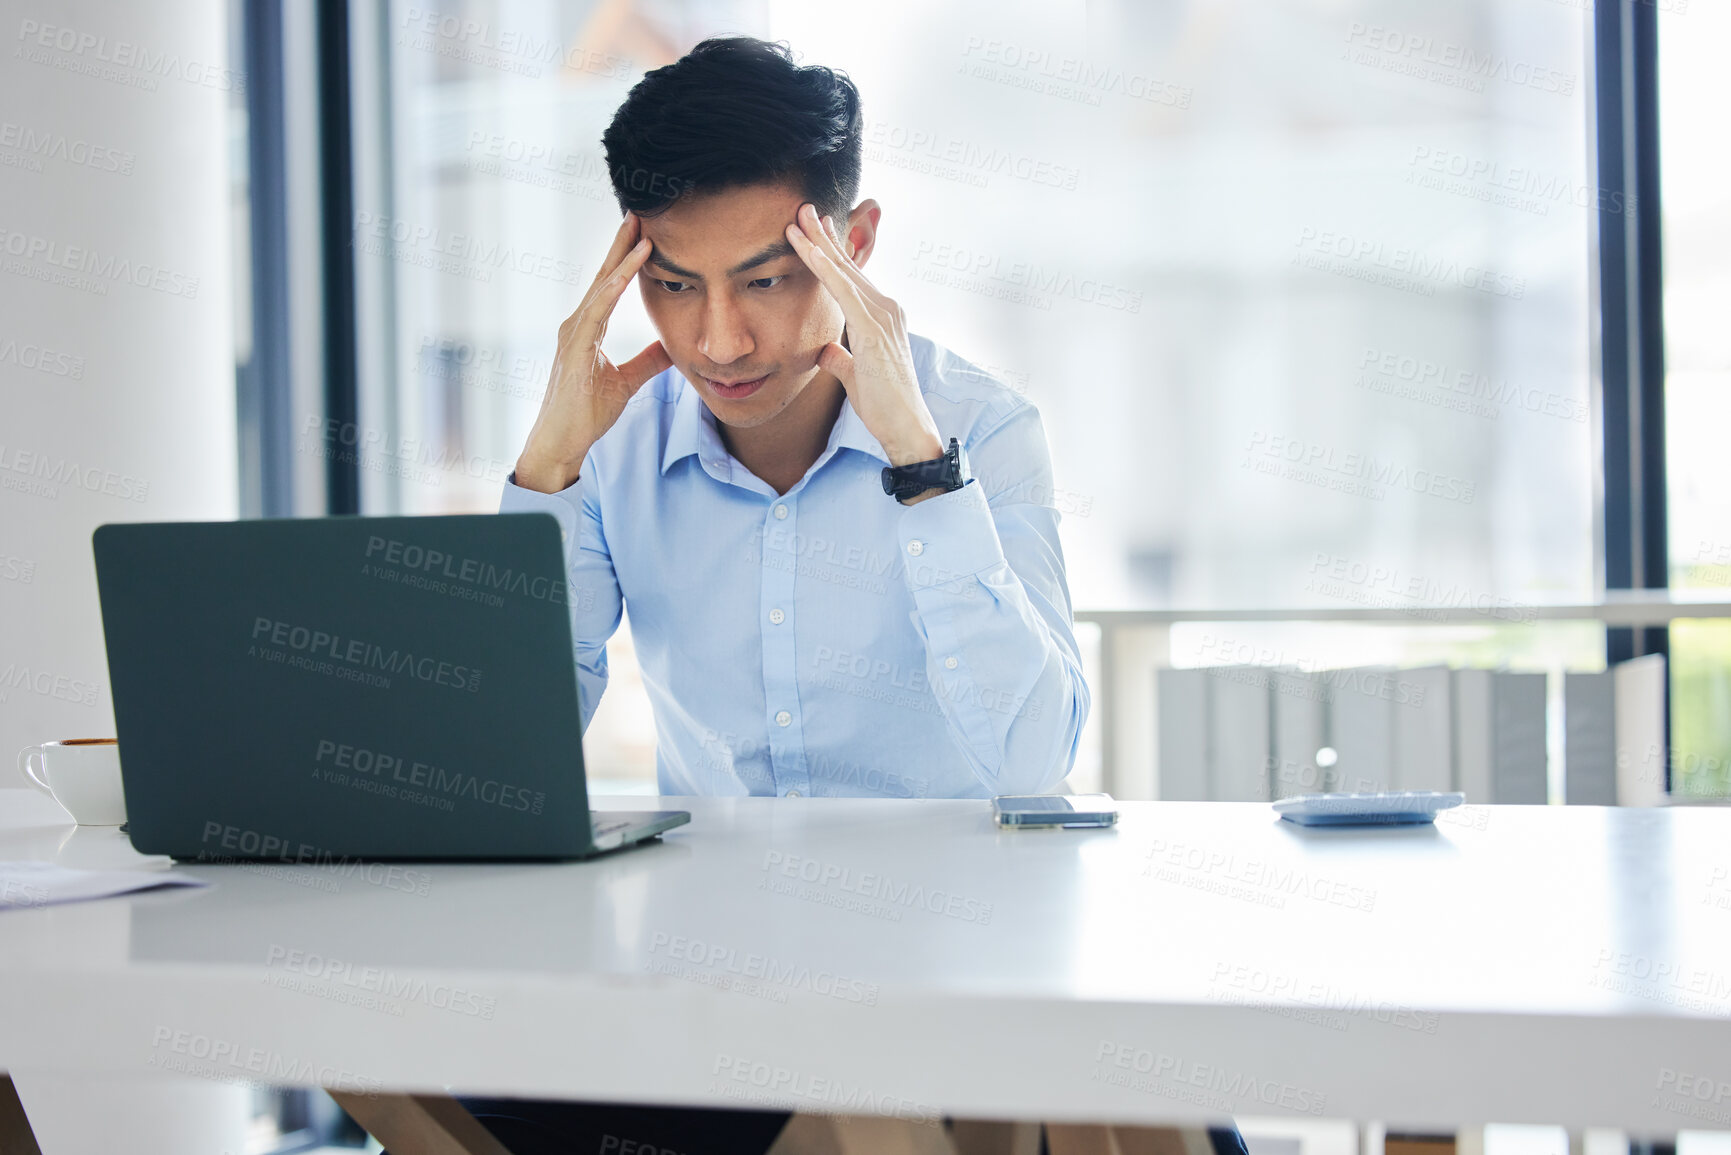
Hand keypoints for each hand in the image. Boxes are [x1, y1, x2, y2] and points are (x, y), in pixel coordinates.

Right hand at [515, 211, 672, 493]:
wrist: (562, 442)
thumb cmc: (586, 413)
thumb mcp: (627, 380)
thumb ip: (647, 360)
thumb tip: (672, 344)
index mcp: (589, 328)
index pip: (611, 285)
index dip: (627, 257)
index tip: (646, 231)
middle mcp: (577, 323)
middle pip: (604, 276)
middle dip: (622, 244)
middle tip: (640, 211)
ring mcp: (573, 334)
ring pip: (601, 287)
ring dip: (621, 258)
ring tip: (640, 231)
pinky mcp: (575, 348)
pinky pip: (597, 311)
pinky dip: (613, 289)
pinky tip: (627, 271)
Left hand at [784, 203, 943, 470]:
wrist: (905, 426)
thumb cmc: (884, 405)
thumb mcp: (853, 375)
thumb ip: (840, 359)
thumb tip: (826, 351)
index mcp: (882, 317)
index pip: (851, 278)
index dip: (831, 252)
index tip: (814, 229)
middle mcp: (886, 308)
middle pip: (848, 265)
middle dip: (824, 235)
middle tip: (803, 207)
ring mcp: (883, 315)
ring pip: (844, 272)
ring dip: (818, 244)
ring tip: (797, 219)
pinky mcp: (874, 328)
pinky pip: (844, 291)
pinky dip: (825, 268)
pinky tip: (809, 251)